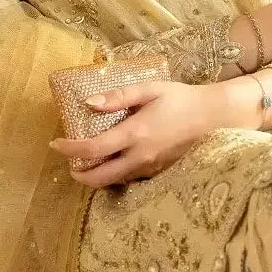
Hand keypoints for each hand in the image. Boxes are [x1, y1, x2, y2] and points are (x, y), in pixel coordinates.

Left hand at [50, 78, 221, 187]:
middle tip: (70, 164)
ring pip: (115, 181)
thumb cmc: (181, 99)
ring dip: (97, 176)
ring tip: (90, 161)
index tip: (56, 144)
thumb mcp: (149, 89)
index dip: (70, 149)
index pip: (93, 149)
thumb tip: (88, 103)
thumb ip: (117, 97)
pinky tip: (115, 160)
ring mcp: (150, 168)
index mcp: (134, 134)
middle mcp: (140, 156)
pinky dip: (115, 173)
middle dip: (79, 175)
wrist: (215, 117)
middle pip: (100, 178)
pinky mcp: (159, 172)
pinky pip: (130, 178)